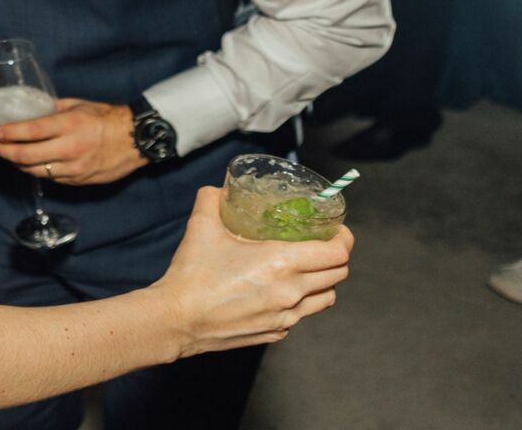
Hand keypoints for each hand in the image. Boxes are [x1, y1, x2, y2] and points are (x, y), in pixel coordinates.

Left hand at [0, 97, 145, 185]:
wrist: (136, 139)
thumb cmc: (106, 117)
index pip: (31, 132)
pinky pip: (52, 178)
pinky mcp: (80, 180)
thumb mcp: (77, 105)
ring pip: (36, 171)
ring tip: (8, 156)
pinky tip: (30, 165)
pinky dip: (37, 171)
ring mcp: (75, 168)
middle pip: (27, 156)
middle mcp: (70, 148)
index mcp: (69, 125)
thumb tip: (31, 109)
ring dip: (18, 164)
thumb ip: (53, 109)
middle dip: (5, 152)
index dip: (9, 134)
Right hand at [154, 187, 352, 357]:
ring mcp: (286, 317)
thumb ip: (212, 200)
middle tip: (322, 245)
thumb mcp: (201, 226)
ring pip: (327, 298)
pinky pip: (302, 315)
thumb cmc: (191, 274)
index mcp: (280, 263)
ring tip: (307, 270)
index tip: (337, 230)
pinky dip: (300, 301)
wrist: (177, 319)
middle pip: (338, 275)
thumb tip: (220, 189)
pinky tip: (280, 291)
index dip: (344, 239)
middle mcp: (291, 292)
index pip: (336, 253)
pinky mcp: (276, 332)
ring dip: (323, 282)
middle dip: (336, 257)